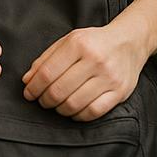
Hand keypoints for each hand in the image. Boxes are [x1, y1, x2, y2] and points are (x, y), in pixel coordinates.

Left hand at [21, 21, 150, 121]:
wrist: (129, 42)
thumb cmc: (94, 42)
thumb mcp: (68, 41)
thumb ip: (46, 59)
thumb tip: (27, 80)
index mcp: (78, 44)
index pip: (47, 73)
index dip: (34, 87)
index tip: (29, 93)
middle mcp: (95, 60)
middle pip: (59, 90)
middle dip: (45, 100)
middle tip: (43, 101)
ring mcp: (109, 77)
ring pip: (74, 104)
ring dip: (60, 109)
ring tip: (58, 105)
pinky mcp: (119, 92)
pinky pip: (93, 112)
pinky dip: (78, 115)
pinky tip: (74, 110)